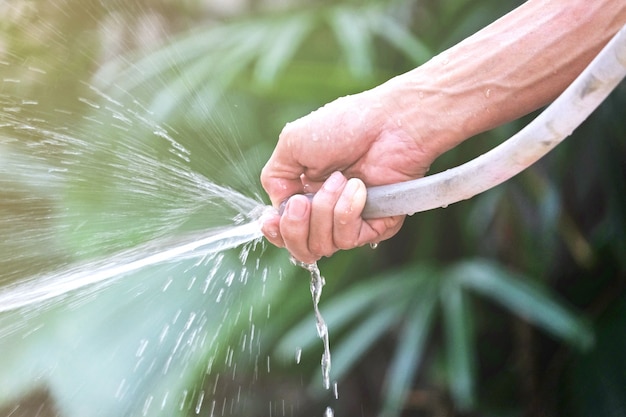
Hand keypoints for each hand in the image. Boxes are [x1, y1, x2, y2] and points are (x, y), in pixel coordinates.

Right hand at [260, 87, 436, 262]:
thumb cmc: (344, 125)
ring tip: (340, 179)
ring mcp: (351, 220)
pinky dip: (347, 211)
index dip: (276, 232)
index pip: (284, 231)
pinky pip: (349, 239)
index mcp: (304, 193)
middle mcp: (326, 211)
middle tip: (301, 202)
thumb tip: (277, 208)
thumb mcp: (292, 143)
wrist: (388, 123)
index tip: (272, 220)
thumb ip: (274, 178)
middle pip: (301, 247)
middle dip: (296, 227)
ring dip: (324, 210)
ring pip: (323, 245)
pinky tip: (357, 188)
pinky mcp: (375, 226)